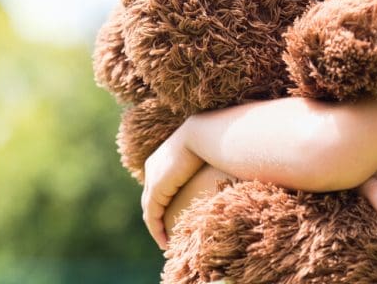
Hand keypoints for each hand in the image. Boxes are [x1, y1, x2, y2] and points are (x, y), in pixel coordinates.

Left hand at [141, 122, 203, 250]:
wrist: (205, 134)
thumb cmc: (215, 140)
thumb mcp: (208, 153)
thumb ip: (210, 162)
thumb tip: (227, 166)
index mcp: (163, 157)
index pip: (158, 184)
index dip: (163, 201)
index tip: (172, 216)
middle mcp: (153, 167)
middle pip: (150, 198)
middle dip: (156, 217)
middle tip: (165, 234)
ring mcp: (153, 178)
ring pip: (150, 209)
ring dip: (156, 227)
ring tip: (165, 242)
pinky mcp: (156, 189)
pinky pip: (152, 215)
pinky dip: (156, 230)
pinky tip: (164, 242)